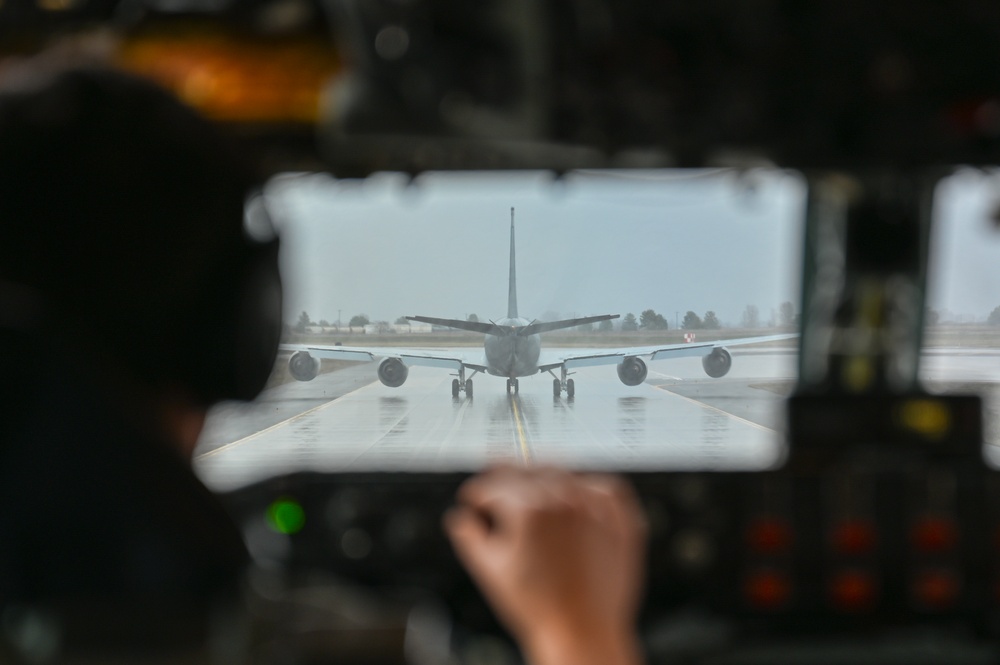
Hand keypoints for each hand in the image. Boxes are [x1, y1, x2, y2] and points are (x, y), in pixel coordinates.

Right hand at [444, 466, 646, 664]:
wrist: (583, 632)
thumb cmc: (539, 608)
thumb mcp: (491, 571)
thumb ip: (469, 536)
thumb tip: (460, 519)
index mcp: (529, 509)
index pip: (493, 485)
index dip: (476, 492)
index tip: (472, 498)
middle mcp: (564, 499)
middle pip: (528, 470)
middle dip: (506, 474)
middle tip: (495, 483)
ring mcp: (596, 507)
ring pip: (566, 472)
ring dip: (544, 475)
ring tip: (533, 484)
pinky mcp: (621, 519)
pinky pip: (605, 487)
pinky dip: (589, 485)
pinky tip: (578, 492)